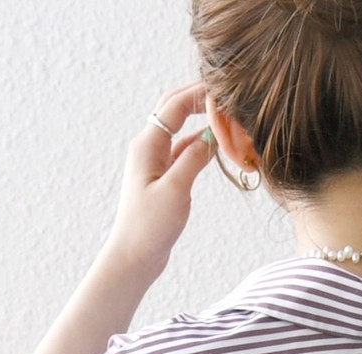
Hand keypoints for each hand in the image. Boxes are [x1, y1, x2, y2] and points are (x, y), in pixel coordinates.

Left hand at [103, 82, 215, 280]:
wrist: (134, 256)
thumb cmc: (150, 226)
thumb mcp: (176, 190)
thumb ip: (194, 158)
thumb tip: (212, 135)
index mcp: (148, 145)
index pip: (175, 105)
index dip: (199, 93)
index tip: (225, 89)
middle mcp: (149, 147)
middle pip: (174, 109)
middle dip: (198, 98)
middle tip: (226, 96)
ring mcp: (155, 162)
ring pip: (181, 130)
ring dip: (201, 121)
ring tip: (227, 118)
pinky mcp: (163, 178)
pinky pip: (183, 151)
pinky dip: (200, 144)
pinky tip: (217, 145)